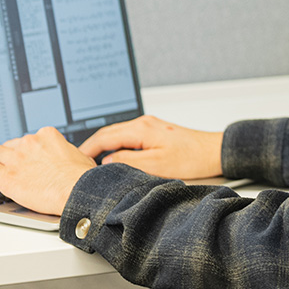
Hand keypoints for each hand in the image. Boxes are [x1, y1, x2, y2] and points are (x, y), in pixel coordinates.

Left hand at [0, 127, 94, 215]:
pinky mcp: (6, 175)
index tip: (26, 162)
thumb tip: (69, 161)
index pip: (28, 139)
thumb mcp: (80, 157)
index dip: (25, 152)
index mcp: (47, 135)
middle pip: (10, 144)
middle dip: (9, 156)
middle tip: (11, 169)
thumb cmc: (83, 179)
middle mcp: (29, 143)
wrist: (78, 191)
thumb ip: (67, 154)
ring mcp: (16, 157)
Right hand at [78, 115, 222, 180]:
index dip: (86, 150)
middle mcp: (143, 123)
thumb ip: (129, 161)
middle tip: (77, 163)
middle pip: (108, 133)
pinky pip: (128, 136)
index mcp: (141, 129)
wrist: (213, 152)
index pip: (104, 137)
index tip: (74, 161)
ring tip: (92, 162)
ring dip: (104, 146)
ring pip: (117, 134)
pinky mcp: (155, 131)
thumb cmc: (191, 158)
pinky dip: (117, 145)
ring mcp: (149, 125)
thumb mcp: (157, 166)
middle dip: (91, 147)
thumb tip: (107, 161)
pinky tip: (115, 157)